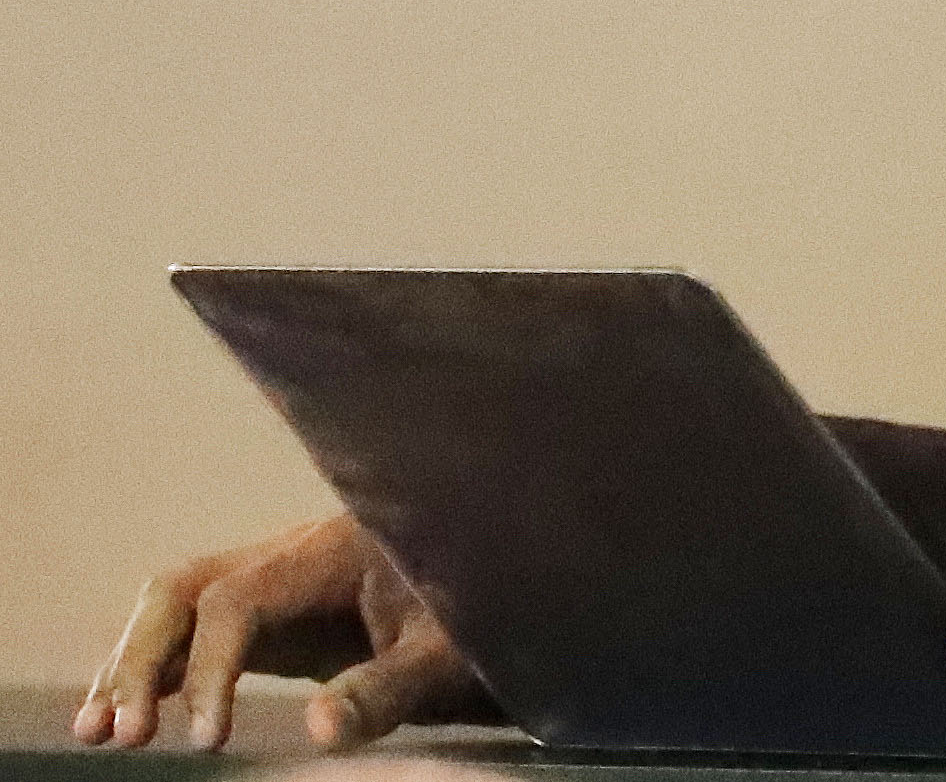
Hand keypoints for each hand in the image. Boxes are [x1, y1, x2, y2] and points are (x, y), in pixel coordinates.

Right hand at [69, 514, 488, 752]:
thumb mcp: (448, 656)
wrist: (507, 594)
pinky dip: (154, 672)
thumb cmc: (486, 617)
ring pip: (176, 608)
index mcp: (330, 552)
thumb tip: (318, 731)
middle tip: (120, 732)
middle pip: (185, 591)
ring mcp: (274, 584)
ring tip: (94, 732)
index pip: (238, 599)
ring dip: (131, 663)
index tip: (206, 739)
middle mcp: (289, 558)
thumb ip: (388, 689)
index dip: (211, 668)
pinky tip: (119, 719)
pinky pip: (194, 634)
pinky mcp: (272, 618)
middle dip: (141, 657)